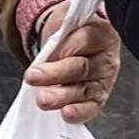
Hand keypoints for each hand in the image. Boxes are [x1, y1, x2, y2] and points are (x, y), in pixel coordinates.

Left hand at [24, 1, 120, 123]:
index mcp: (100, 34)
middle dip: (55, 74)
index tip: (43, 55)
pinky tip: (66, 114)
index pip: (83, 40)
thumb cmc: (69, 36)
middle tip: (33, 77)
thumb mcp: (63, 25)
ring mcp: (104, 81)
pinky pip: (91, 108)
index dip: (62, 49)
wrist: (72, 46)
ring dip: (61, 97)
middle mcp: (105, 58)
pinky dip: (78, 112)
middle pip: (81, 68)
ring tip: (42, 99)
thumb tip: (46, 57)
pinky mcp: (99, 99)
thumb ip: (58, 35)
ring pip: (83, 90)